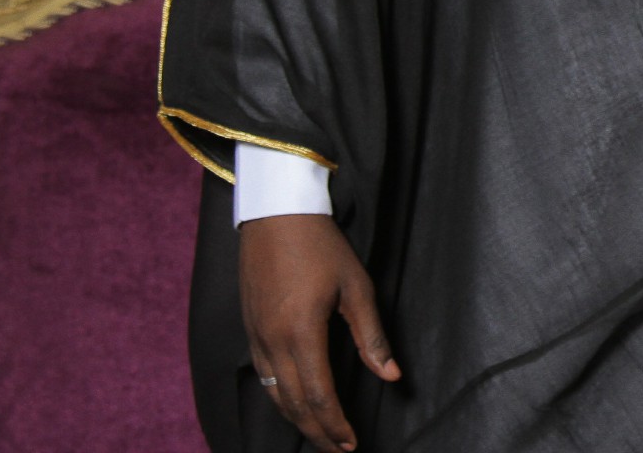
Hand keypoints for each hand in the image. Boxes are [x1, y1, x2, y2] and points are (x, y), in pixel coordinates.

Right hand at [238, 213, 400, 452]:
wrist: (275, 214)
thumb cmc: (321, 246)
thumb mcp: (355, 286)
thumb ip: (371, 335)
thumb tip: (392, 375)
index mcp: (301, 332)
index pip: (318, 395)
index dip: (335, 423)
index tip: (352, 442)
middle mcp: (272, 341)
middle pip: (293, 404)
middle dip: (318, 432)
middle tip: (340, 450)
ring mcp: (256, 337)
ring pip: (274, 395)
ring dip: (298, 421)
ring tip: (322, 437)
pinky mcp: (250, 330)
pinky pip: (264, 378)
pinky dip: (280, 400)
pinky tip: (295, 406)